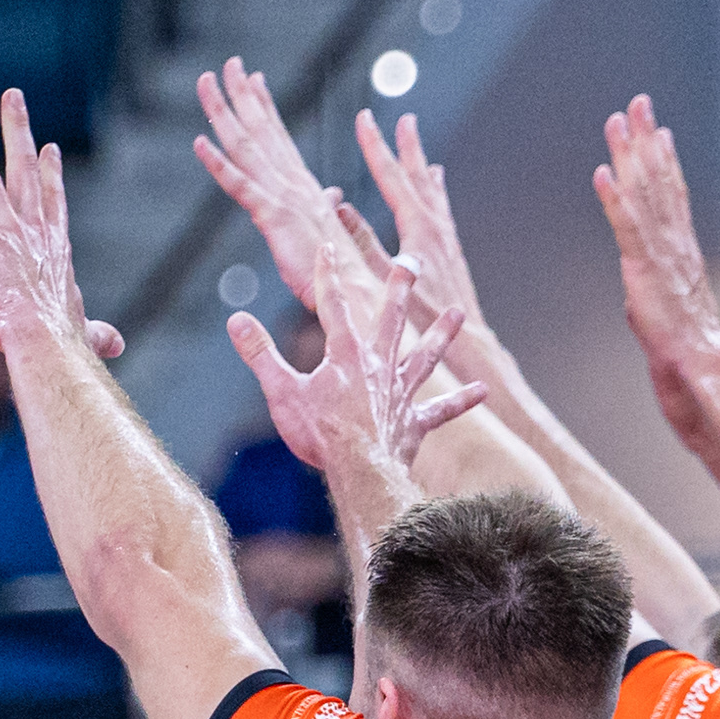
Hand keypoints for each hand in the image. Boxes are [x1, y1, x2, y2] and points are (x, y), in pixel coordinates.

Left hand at [0, 90, 106, 370]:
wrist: (45, 337)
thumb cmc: (63, 338)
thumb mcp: (86, 331)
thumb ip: (98, 333)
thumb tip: (117, 347)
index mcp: (54, 244)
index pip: (53, 199)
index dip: (50, 172)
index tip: (48, 147)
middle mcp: (31, 226)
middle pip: (22, 166)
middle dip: (17, 127)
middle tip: (13, 96)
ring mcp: (5, 227)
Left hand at [193, 58, 384, 329]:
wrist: (359, 295)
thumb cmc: (347, 272)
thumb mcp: (333, 233)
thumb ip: (327, 208)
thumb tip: (333, 196)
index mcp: (305, 188)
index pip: (280, 139)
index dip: (264, 107)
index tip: (252, 78)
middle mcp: (294, 184)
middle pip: (262, 130)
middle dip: (242, 95)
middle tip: (227, 64)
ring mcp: (283, 198)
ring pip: (247, 146)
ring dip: (224, 112)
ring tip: (207, 81)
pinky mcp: (274, 218)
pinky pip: (241, 186)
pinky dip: (218, 164)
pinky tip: (198, 143)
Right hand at [227, 256, 476, 480]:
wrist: (360, 471)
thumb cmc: (319, 434)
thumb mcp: (282, 391)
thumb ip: (260, 354)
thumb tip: (236, 320)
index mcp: (345, 354)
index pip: (334, 305)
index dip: (329, 274)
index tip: (330, 246)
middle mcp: (378, 366)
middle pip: (391, 319)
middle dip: (399, 288)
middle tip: (411, 262)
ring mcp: (400, 394)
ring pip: (424, 356)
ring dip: (441, 334)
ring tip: (458, 312)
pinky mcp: (414, 423)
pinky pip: (443, 410)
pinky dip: (461, 400)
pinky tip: (483, 389)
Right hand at [347, 108, 490, 352]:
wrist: (468, 346)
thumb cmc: (425, 319)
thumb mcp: (384, 283)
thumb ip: (363, 244)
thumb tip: (340, 209)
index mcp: (419, 232)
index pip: (391, 179)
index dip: (375, 147)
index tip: (364, 118)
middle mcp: (437, 231)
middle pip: (418, 179)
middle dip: (408, 149)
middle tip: (405, 119)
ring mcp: (447, 243)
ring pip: (433, 196)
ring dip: (424, 171)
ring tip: (423, 152)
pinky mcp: (450, 256)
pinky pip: (442, 215)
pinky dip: (436, 196)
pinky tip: (437, 196)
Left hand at [595, 92, 719, 392]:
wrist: (705, 382)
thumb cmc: (692, 363)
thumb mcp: (669, 321)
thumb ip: (657, 299)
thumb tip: (644, 294)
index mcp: (683, 257)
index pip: (673, 199)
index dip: (664, 162)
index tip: (657, 129)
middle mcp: (676, 249)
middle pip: (660, 184)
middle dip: (647, 141)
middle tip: (638, 102)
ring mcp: (662, 260)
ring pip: (645, 196)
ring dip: (630, 155)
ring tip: (618, 120)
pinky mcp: (645, 277)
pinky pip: (627, 230)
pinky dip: (614, 200)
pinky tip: (601, 173)